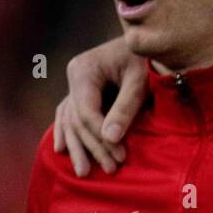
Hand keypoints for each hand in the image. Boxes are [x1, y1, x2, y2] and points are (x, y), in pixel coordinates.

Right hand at [52, 37, 147, 176]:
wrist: (150, 39)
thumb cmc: (148, 57)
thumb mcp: (140, 80)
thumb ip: (126, 106)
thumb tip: (111, 138)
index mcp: (84, 70)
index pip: (87, 111)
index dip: (101, 136)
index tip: (120, 155)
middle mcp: (74, 76)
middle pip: (78, 119)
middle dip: (93, 146)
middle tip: (111, 169)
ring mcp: (76, 83)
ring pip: (71, 120)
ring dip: (79, 146)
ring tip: (85, 173)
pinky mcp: (83, 89)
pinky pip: (69, 114)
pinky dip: (68, 132)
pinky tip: (62, 150)